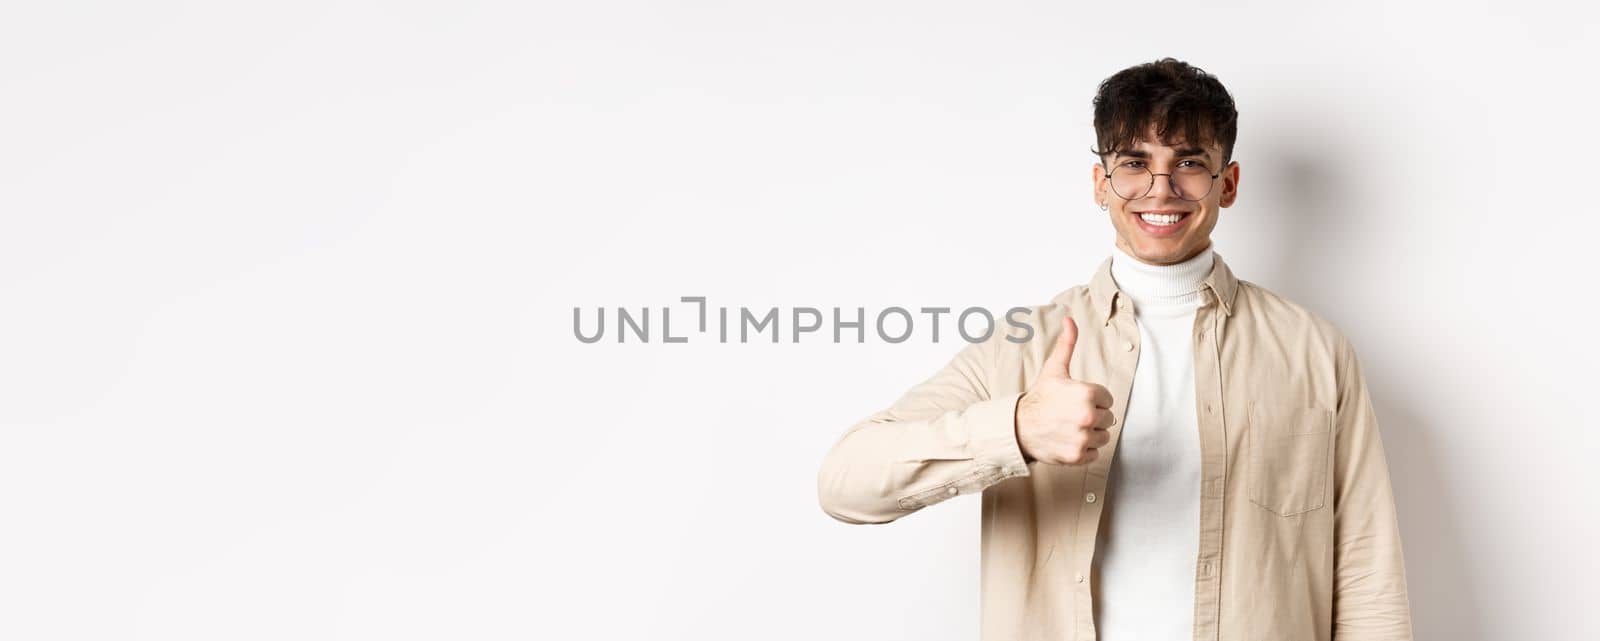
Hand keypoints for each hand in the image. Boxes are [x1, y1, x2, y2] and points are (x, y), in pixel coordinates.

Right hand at [1014, 316, 1114, 464]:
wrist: (1018, 428)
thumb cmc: (1039, 398)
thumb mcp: (1054, 370)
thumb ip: (1067, 345)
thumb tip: (1070, 319)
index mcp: (1087, 394)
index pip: (1108, 399)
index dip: (1093, 399)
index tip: (1075, 401)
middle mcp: (1088, 417)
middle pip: (1108, 418)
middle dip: (1093, 416)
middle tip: (1071, 415)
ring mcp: (1083, 438)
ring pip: (1103, 436)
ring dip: (1090, 434)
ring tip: (1070, 428)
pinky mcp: (1079, 456)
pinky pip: (1095, 453)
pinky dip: (1084, 450)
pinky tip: (1069, 440)